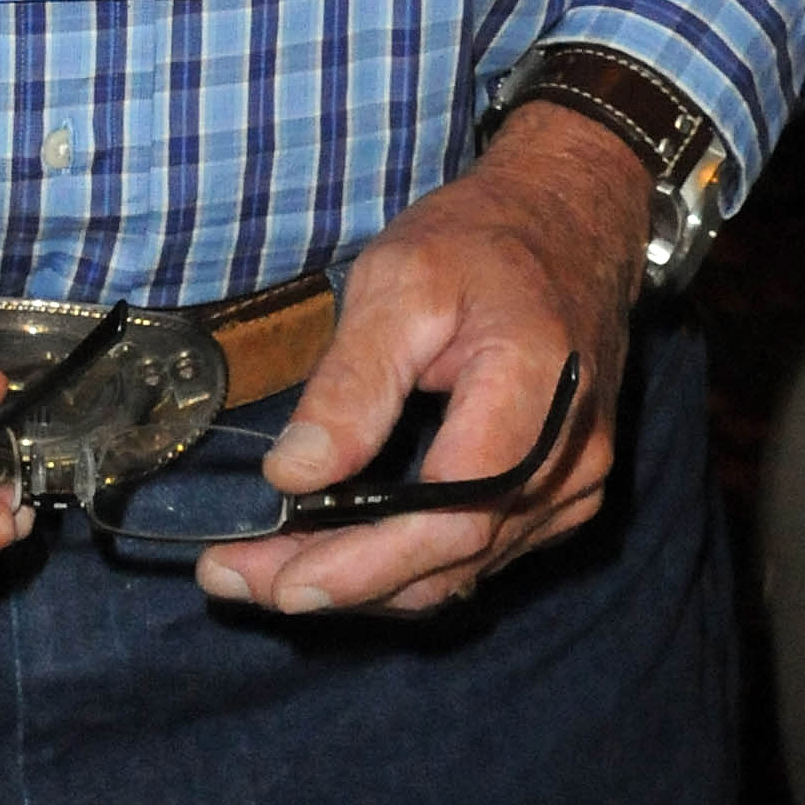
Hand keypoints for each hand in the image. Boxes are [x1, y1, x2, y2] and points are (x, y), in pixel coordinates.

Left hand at [195, 106, 650, 618]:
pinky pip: (474, 553)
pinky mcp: (558, 495)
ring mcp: (570, 487)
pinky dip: (401, 563)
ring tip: (261, 571)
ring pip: (457, 571)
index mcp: (536, 396)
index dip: (364, 564)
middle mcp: (567, 463)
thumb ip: (354, 381)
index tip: (275, 580)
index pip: (452, 518)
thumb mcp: (401, 280)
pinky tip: (335, 549)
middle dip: (337, 583)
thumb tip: (293, 475)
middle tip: (234, 578)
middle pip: (447, 561)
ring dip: (361, 583)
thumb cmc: (480, 241)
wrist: (570, 222)